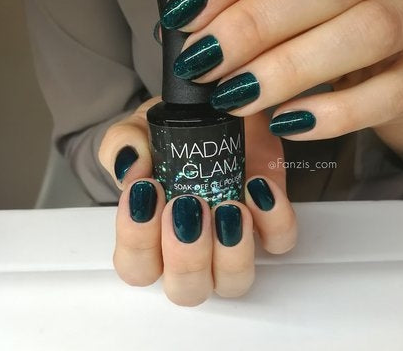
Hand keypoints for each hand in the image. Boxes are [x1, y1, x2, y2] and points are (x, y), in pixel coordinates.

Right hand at [98, 97, 296, 305]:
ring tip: (228, 204)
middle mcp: (192, 247)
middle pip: (186, 290)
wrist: (212, 112)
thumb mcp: (139, 129)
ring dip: (231, 251)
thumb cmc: (171, 132)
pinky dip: (273, 221)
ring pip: (233, 282)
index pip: (137, 268)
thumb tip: (130, 171)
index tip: (150, 190)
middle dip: (186, 255)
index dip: (139, 241)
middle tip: (188, 204)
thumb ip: (123, 145)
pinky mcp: (268, 221)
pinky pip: (278, 243)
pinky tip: (259, 186)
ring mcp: (232, 239)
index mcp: (152, 234)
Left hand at [164, 0, 402, 166]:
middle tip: (202, 62)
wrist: (395, 63)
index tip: (186, 12)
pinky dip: (332, 114)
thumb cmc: (330, 22)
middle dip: (253, 25)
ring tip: (234, 96)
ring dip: (286, 69)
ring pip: (364, 31)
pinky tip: (287, 123)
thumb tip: (191, 26)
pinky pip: (388, 94)